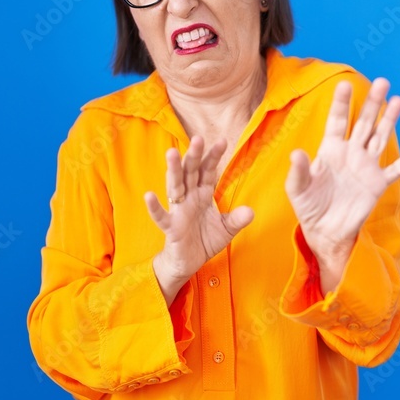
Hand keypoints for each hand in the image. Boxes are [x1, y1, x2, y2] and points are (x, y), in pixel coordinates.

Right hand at [145, 137, 253, 303]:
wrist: (188, 262)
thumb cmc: (204, 240)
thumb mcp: (226, 229)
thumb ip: (237, 219)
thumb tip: (250, 211)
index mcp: (203, 194)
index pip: (208, 171)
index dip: (214, 157)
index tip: (222, 141)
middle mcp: (189, 198)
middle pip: (191, 172)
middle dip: (194, 156)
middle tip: (198, 138)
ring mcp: (178, 211)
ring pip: (174, 186)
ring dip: (173, 170)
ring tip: (171, 153)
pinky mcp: (170, 227)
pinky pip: (161, 215)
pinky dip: (154, 207)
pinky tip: (149, 196)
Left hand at [285, 78, 399, 294]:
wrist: (325, 232)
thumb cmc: (309, 207)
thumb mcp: (297, 189)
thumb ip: (298, 171)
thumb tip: (296, 153)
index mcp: (330, 150)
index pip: (337, 121)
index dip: (341, 103)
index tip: (344, 84)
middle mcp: (351, 153)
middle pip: (364, 122)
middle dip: (372, 103)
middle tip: (382, 82)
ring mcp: (366, 167)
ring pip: (381, 138)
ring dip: (389, 120)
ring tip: (398, 100)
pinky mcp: (378, 184)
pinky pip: (395, 169)